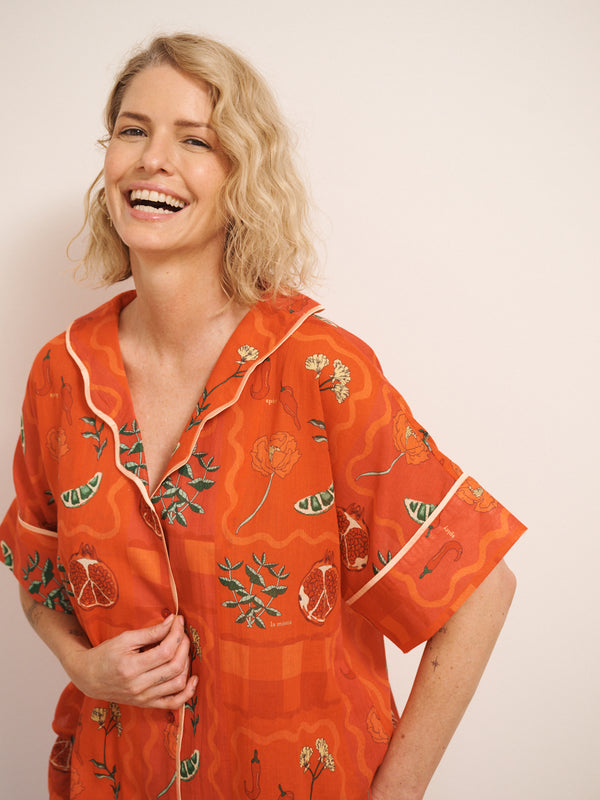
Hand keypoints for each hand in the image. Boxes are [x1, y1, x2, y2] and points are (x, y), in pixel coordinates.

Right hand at [64, 615, 196, 708]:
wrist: (88, 678)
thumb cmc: (105, 654)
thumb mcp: (125, 639)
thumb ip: (150, 632)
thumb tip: (172, 622)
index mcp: (131, 667)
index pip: (165, 650)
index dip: (177, 633)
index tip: (178, 620)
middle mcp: (138, 686)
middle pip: (174, 666)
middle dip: (184, 645)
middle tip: (181, 632)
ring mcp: (143, 698)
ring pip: (177, 684)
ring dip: (186, 664)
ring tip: (182, 649)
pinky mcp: (146, 704)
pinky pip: (173, 704)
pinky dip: (187, 693)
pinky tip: (192, 678)